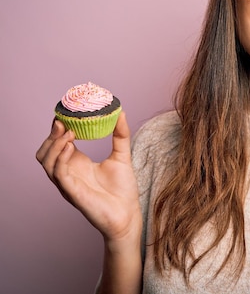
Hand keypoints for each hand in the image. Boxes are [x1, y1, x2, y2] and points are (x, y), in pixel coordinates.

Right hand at [36, 112, 141, 242]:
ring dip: (54, 144)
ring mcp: (67, 183)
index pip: (58, 143)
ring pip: (46, 161)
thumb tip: (120, 112)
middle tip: (63, 121)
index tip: (66, 113)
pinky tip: (71, 147)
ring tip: (68, 132)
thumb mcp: (122, 156)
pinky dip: (60, 158)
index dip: (58, 129)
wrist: (128, 214)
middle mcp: (68, 172)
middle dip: (51, 135)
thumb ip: (120, 135)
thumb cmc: (123, 189)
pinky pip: (58, 174)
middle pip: (45, 152)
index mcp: (77, 163)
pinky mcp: (72, 192)